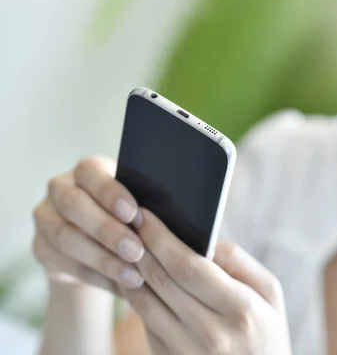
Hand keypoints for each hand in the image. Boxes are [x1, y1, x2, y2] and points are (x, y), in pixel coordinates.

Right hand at [33, 156, 145, 294]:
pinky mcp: (40, 248)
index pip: (91, 172)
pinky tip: (120, 285)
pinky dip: (96, 276)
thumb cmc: (130, 217)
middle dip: (107, 230)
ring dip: (103, 259)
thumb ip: (147, 204)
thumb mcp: (139, 205)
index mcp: (87, 170)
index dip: (110, 193)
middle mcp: (60, 188)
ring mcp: (45, 217)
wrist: (100, 243)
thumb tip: (176, 215)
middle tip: (136, 251)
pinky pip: (65, 263)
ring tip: (133, 276)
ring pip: (66, 237)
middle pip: (74, 205)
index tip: (134, 214)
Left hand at [120, 209, 291, 354]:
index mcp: (241, 310)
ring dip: (131, 270)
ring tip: (127, 245)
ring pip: (144, 302)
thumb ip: (239, 262)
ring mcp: (187, 352)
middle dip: (141, 246)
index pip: (189, 267)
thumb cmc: (267, 331)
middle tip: (128, 221)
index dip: (162, 239)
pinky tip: (136, 276)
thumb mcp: (271, 294)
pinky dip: (136, 295)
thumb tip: (202, 241)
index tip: (146, 215)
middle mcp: (211, 334)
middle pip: (162, 281)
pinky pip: (145, 322)